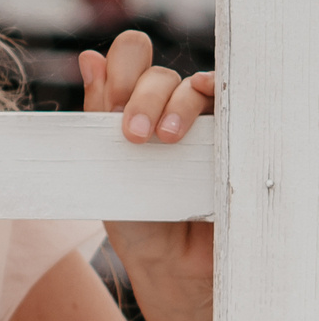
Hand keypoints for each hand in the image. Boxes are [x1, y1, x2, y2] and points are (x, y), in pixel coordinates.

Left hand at [83, 31, 214, 306]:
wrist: (173, 264)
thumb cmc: (136, 216)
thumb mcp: (106, 166)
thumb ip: (98, 113)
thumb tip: (89, 57)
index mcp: (128, 106)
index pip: (127, 61)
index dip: (119, 71)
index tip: (110, 111)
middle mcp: (166, 107)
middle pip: (157, 74)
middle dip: (143, 98)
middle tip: (134, 139)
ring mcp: (202, 121)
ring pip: (192, 85)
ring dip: (177, 103)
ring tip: (168, 140)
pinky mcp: (232, 138)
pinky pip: (231, 103)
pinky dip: (219, 94)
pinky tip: (209, 94)